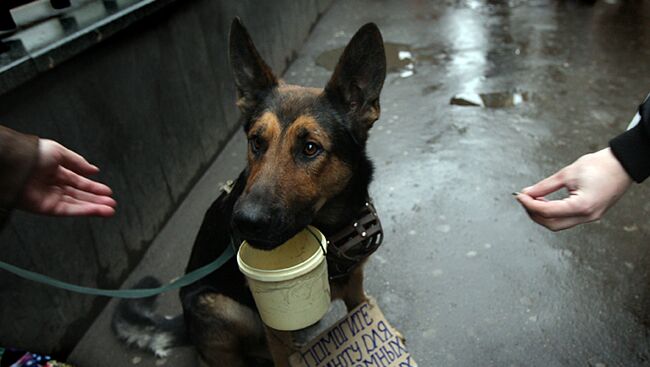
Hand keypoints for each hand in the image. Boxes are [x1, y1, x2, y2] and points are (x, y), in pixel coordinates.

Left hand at [17, 139, 115, 216]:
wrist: (15, 164)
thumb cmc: (31, 154)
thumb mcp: (59, 151)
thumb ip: (78, 162)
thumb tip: (93, 169)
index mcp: (55, 171)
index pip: (78, 181)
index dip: (93, 187)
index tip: (107, 191)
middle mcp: (53, 185)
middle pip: (79, 195)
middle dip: (97, 199)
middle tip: (112, 203)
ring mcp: (50, 197)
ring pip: (77, 204)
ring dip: (94, 207)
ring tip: (110, 209)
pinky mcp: (47, 208)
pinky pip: (69, 210)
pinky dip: (84, 211)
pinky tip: (97, 210)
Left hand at [515, 148, 631, 230]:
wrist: (623, 164)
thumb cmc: (598, 165)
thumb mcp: (567, 173)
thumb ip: (545, 186)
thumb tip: (527, 193)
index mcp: (582, 206)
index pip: (547, 212)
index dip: (529, 204)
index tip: (519, 195)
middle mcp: (587, 216)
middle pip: (552, 224)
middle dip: (534, 213)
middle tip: (524, 199)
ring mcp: (591, 217)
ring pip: (559, 224)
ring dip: (543, 214)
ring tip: (533, 199)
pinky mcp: (591, 214)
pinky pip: (567, 219)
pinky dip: (554, 213)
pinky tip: (545, 201)